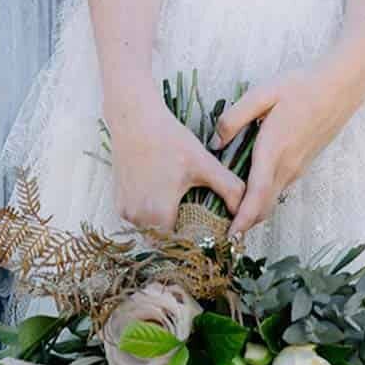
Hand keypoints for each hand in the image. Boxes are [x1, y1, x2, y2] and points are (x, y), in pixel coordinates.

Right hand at [105, 88, 243, 231]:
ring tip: (182, 208)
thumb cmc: (169, 139)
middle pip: (167, 242)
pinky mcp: (119, 204)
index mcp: (158, 215)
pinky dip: (152, 216)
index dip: (196, 242)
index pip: (181, 245)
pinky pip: (140, 221)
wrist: (134, 119)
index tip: (208, 232)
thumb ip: (229, 188)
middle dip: (183, 236)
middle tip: (199, 221)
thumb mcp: (204, 163)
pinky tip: (164, 198)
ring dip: (167, 227)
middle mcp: (138, 219)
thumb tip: (245, 211)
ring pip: (153, 232)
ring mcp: (126, 213)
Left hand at [216, 62, 364, 235]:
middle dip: (244, 223)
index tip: (230, 235)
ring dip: (254, 211)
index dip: (242, 218)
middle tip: (223, 231)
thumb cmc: (301, 86)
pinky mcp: (302, 165)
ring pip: (272, 199)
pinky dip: (264, 198)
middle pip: (264, 207)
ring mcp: (297, 168)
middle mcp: (287, 166)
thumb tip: (215, 143)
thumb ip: (234, 119)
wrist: (340, 87)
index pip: (256, 195)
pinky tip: (250, 191)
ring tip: (232, 214)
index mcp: (274, 151)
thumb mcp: (262, 94)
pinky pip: (279, 188)